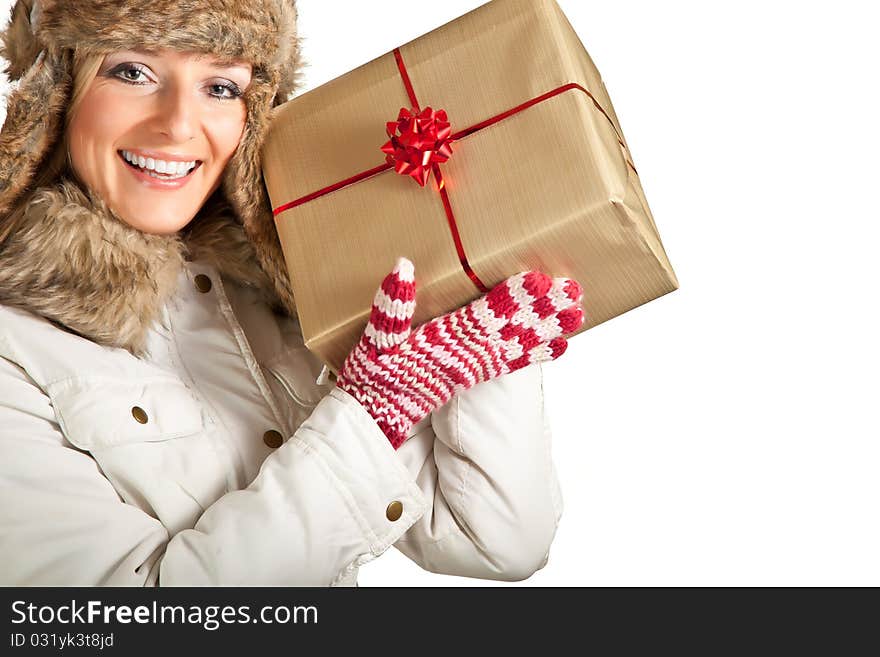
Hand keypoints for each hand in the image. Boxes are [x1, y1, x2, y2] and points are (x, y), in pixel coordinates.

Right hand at [336, 257, 584, 448]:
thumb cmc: (372, 377)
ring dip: (549, 330)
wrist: (374, 418)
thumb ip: (389, 306)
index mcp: (443, 340)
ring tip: (578, 316)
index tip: (540, 280)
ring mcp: (472, 368)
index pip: (486, 314)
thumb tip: (402, 267)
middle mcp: (465, 355)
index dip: (514, 297)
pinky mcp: (473, 378)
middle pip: (512, 330)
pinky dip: (536, 355)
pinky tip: (558, 348)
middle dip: (544, 311)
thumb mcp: (373, 339)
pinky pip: (512, 365)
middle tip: (575, 293)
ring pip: (518, 346)